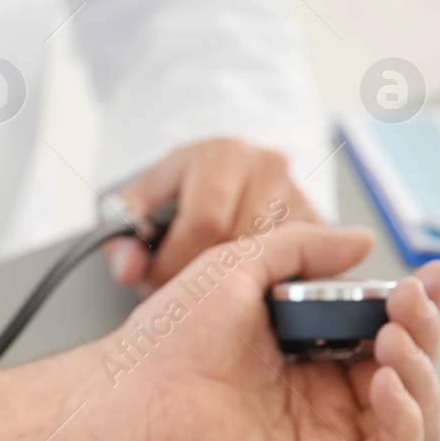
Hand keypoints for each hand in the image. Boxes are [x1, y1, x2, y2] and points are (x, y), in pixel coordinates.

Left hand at [97, 220, 439, 440]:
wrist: (133, 396)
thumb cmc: (169, 339)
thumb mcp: (237, 266)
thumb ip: (301, 248)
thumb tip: (360, 241)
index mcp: (309, 350)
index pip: (387, 330)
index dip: (416, 305)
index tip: (430, 277)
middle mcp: (325, 396)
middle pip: (412, 371)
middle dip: (424, 332)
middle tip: (407, 307)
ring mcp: (329, 438)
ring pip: (418, 415)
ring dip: (422, 375)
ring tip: (392, 342)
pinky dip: (407, 423)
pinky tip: (385, 388)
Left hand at [103, 139, 318, 288]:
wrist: (220, 171)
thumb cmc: (176, 190)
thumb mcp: (137, 203)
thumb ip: (120, 237)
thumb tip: (128, 270)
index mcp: (222, 155)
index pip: (205, 221)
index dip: (176, 259)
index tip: (155, 276)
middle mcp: (268, 167)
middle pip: (240, 243)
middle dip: (203, 276)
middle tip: (178, 285)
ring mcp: (299, 194)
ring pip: (271, 261)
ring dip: (234, 283)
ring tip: (205, 280)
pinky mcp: (318, 223)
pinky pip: (296, 266)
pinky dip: (264, 282)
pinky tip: (239, 281)